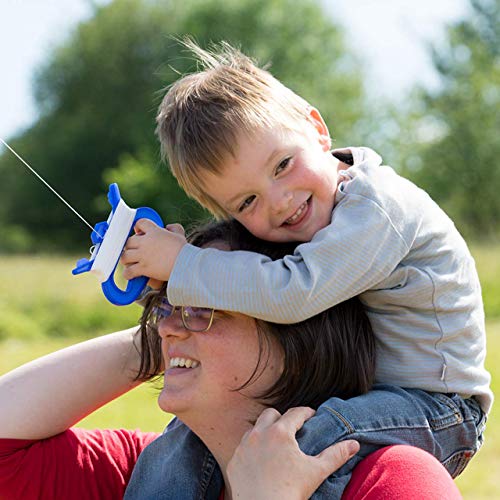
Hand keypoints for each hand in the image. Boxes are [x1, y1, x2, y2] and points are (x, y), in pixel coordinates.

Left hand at [121, 220, 186, 280]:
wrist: (186, 264)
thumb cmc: (184, 250)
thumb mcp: (180, 234)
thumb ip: (174, 228)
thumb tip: (168, 227)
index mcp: (154, 232)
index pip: (140, 223)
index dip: (138, 227)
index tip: (139, 232)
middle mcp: (145, 242)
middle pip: (129, 241)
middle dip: (130, 246)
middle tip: (133, 250)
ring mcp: (143, 255)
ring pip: (125, 256)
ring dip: (126, 259)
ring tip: (130, 262)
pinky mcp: (143, 268)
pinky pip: (129, 271)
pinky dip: (128, 273)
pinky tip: (130, 275)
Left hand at [227, 407, 358, 499]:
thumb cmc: (290, 492)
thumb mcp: (316, 472)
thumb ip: (335, 455)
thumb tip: (353, 444)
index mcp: (280, 432)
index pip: (295, 413)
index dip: (306, 413)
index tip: (312, 416)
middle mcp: (259, 434)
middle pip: (271, 414)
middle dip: (282, 418)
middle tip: (292, 430)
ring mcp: (244, 446)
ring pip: (254, 428)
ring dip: (264, 432)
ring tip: (275, 444)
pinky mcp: (234, 460)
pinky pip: (242, 447)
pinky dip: (252, 449)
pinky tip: (260, 459)